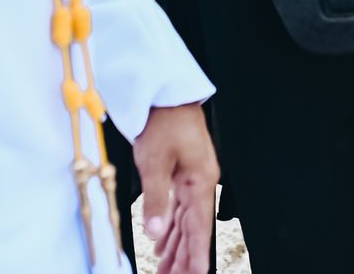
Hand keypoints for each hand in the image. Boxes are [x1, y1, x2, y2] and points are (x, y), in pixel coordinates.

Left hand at [131, 103, 218, 273]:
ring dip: (176, 246)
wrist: (165, 96)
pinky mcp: (180, 174)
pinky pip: (177, 209)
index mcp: (200, 181)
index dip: (197, 254)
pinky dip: (169, 227)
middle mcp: (199, 183)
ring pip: (185, 221)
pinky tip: (161, 241)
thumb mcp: (154, 162)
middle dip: (184, 257)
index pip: (199, 227)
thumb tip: (153, 232)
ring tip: (167, 270)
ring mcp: (190, 178)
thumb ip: (155, 200)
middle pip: (193, 228)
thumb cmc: (164, 122)